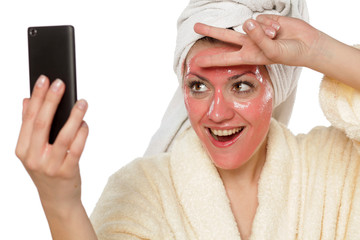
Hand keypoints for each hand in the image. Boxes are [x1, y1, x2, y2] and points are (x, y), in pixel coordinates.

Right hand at [15, 75, 88, 209]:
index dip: (37, 97)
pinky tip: (85, 123)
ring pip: (63, 136)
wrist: (57, 199)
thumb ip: (29, 126)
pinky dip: (82, 134)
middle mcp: (33, 158)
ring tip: (82, 102)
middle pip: (42, 123)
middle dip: (51, 101)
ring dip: (74, 116)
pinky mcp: (67, 172)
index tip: (44, 80)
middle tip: (60, 83)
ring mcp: (50, 166)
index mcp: (23, 149)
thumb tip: (28, 100)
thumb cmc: (46, 169)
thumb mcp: (33, 150)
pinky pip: (77, 149)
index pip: (29, 118)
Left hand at [194, 14, 321, 67]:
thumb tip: (247, 22)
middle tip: (195, 26)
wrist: (305, 44)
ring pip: (248, 24)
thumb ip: (258, 38)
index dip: (211, 59)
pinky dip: (271, 23)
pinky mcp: (264, 21)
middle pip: (225, 36)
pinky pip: (261, 18)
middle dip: (210, 30)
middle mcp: (248, 43)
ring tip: (277, 37)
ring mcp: (255, 31)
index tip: (197, 62)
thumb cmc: (289, 54)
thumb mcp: (272, 52)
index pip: (225, 57)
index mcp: (247, 55)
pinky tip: (279, 29)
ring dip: (264, 30)